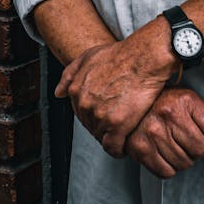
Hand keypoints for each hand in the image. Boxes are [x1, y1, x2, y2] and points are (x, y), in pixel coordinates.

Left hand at [54, 24, 172, 157]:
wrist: (144, 57)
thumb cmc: (122, 54)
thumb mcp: (89, 56)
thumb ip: (70, 73)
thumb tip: (59, 92)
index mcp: (77, 90)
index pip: (81, 113)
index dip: (95, 114)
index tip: (106, 113)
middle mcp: (85, 104)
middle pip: (91, 126)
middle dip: (103, 126)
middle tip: (118, 120)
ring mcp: (100, 116)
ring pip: (102, 137)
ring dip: (113, 137)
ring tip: (125, 129)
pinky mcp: (117, 125)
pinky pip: (114, 148)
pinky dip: (120, 149)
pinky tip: (126, 144)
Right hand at [125, 87, 203, 178]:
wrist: (131, 105)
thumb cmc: (166, 104)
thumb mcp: (192, 104)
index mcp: (186, 101)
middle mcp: (169, 115)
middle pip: (201, 150)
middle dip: (200, 150)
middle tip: (189, 141)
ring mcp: (153, 132)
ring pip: (185, 164)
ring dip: (184, 159)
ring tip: (175, 144)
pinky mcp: (140, 148)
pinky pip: (167, 173)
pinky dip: (169, 168)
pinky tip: (164, 153)